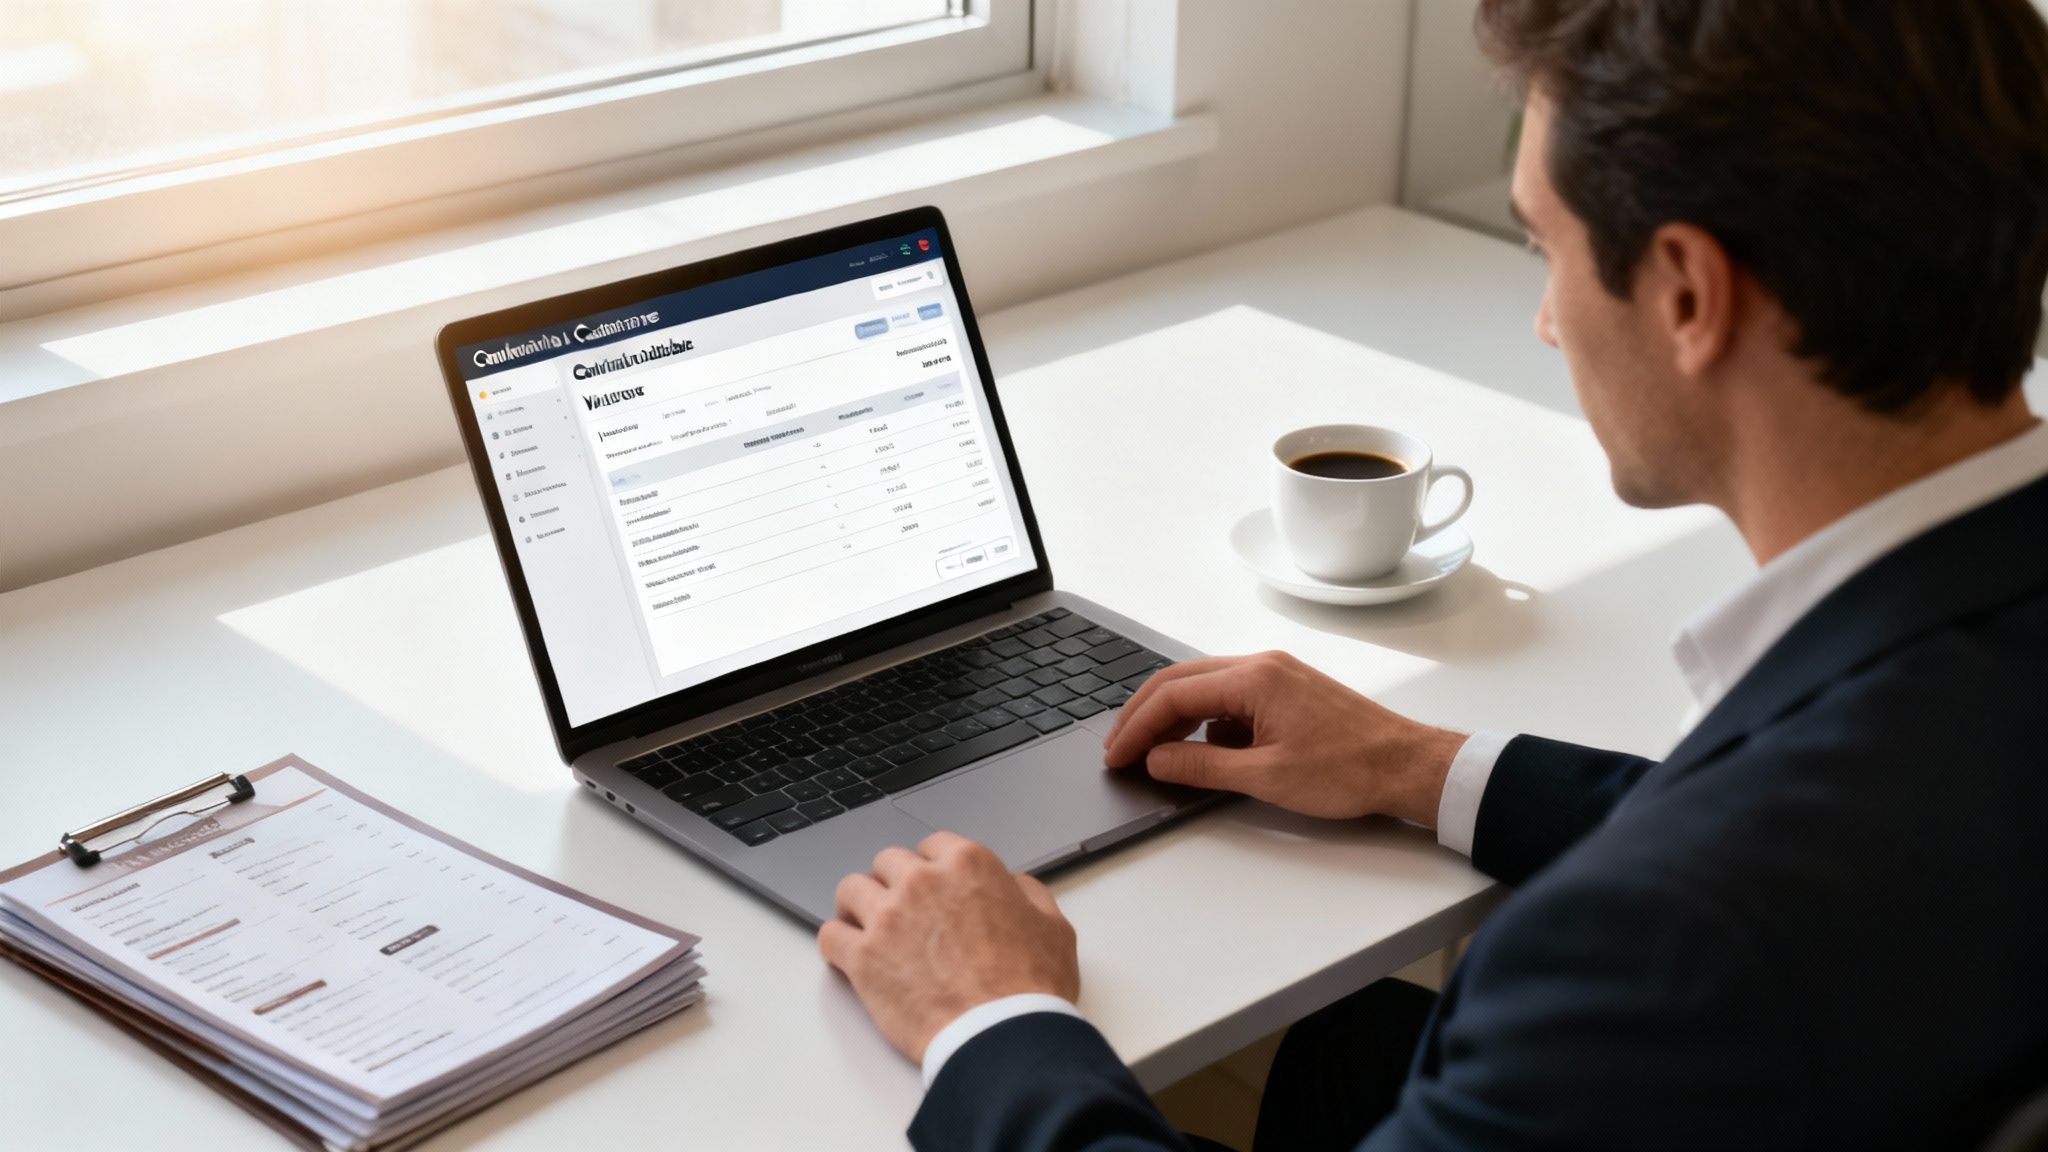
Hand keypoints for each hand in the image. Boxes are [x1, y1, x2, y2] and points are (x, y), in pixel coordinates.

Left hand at [818, 832, 1079, 1062]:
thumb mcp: (1053, 927)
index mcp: (967, 864)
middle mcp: (922, 881)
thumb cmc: (1031, 987)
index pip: (932, 845)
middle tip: (901, 909)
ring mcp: (888, 917)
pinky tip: (848, 956)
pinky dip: (837, 944)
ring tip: (865, 927)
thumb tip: (1013, 885)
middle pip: (887, 862)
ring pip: (850, 891)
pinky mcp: (863, 957)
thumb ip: (1028, 894)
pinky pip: (830, 935)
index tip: (930, 885)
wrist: (1003, 1035)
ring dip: (858, 907)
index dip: (931, 866)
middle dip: (893, 883)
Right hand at [1102, 651, 1466, 825]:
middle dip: (1144, 715)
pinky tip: (1202, 753)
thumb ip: (1203, 767)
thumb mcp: (1266, 777)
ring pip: (1203, 687)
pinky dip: (1204, 722)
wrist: (1407, 765)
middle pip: (1181, 681)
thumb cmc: (1349, 769)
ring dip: (1173, 718)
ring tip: (1152, 754)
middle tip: (1119, 749)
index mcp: (1254, 678)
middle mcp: (1260, 665)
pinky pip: (1229, 698)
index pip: (1173, 694)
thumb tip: (1157, 760)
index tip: (1116, 756)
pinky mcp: (1286, 690)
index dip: (1137, 727)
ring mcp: (1275, 675)